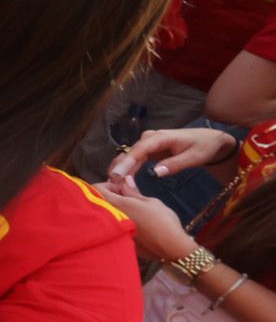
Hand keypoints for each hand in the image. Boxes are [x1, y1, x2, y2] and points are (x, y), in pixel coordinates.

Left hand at [95, 175, 196, 262]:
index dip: (107, 186)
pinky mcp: (119, 242)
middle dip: (110, 197)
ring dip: (114, 210)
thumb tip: (125, 181)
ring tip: (132, 211)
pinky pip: (111, 229)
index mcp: (116, 204)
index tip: (120, 188)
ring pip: (104, 216)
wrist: (172, 247)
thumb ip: (132, 192)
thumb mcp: (150, 201)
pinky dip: (118, 223)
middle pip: (99, 203)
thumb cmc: (163, 220)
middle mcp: (109, 218)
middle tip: (127, 198)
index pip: (97, 189)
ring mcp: (113, 231)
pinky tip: (134, 224)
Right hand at [109, 127, 236, 179]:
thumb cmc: (203, 147)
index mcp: (161, 137)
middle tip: (111, 183)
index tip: (117, 175)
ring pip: (130, 156)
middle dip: (119, 167)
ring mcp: (149, 143)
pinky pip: (135, 159)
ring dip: (121, 168)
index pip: (140, 150)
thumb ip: (174, 165)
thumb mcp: (194, 157)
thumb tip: (154, 173)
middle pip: (130, 152)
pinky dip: (128, 168)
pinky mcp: (149, 150)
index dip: (127, 162)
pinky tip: (121, 178)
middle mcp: (151, 138)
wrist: (210, 140)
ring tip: (112, 183)